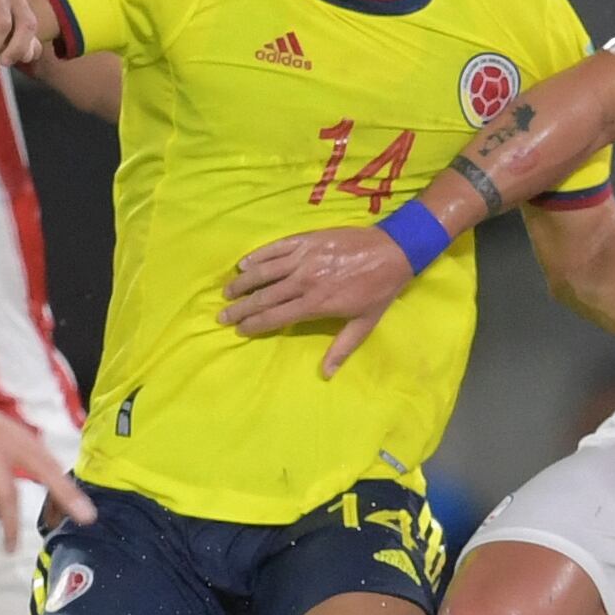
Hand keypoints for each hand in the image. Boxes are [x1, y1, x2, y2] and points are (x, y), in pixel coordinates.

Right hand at [0, 384, 93, 542]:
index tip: (86, 511)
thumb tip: (3, 515)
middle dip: (65, 495)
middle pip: (44, 471)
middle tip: (86, 518)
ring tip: (10, 549)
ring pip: (7, 492)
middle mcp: (7, 440)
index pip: (49, 464)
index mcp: (16, 436)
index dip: (66, 488)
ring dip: (11, 524)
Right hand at [219, 225, 411, 376]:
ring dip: (243, 283)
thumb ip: (342, 348)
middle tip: (221, 315)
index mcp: (315, 304)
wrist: (392, 252)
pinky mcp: (307, 240)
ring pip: (264, 272)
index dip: (254, 324)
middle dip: (240, 308)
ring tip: (227, 292)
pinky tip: (244, 263)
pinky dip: (258, 256)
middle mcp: (304, 281)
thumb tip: (326, 373)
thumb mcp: (363, 324)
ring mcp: (304, 258)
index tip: (239, 330)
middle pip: (264, 297)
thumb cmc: (378, 291)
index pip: (275, 317)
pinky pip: (276, 248)